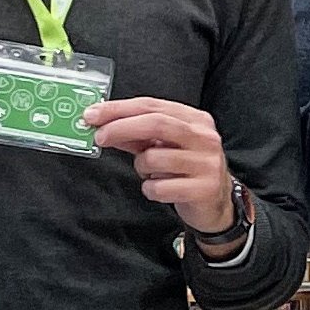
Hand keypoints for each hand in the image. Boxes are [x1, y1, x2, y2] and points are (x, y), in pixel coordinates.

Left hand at [84, 98, 236, 237]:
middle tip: (99, 137)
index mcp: (195, 120)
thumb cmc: (185, 169)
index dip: (118, 109)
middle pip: (156, 123)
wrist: (216, 203)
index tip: (92, 115)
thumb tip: (102, 125)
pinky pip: (159, 188)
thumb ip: (136, 134)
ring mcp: (207, 163)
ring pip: (154, 158)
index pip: (152, 106)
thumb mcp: (164, 145)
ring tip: (151, 173)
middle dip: (121, 128)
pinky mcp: (203, 189)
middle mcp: (205, 138)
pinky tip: (161, 189)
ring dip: (141, 168)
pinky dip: (151, 190)